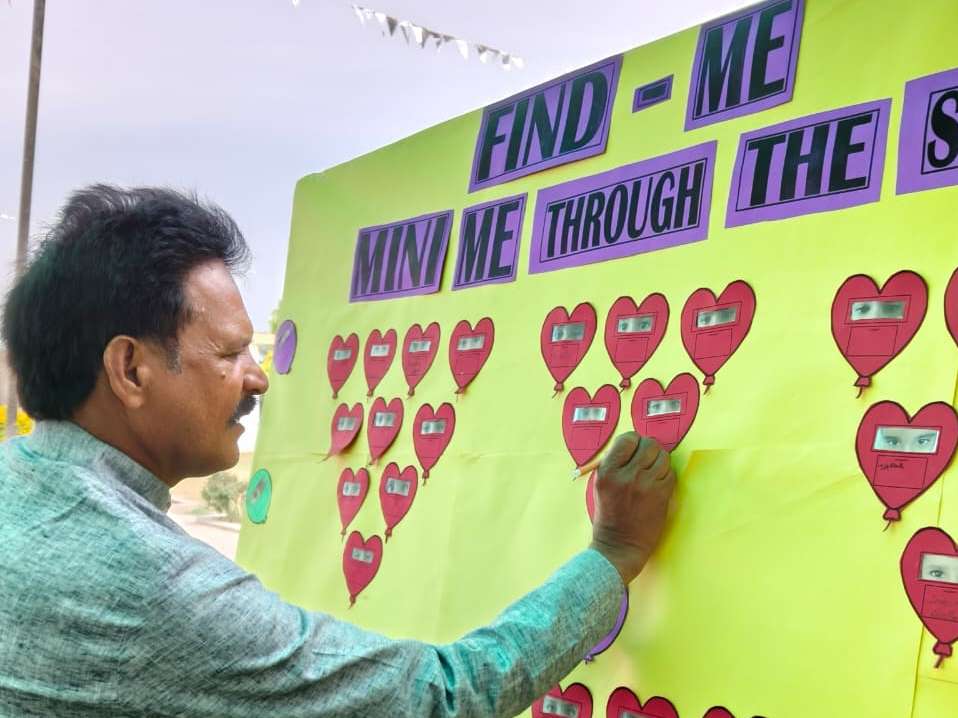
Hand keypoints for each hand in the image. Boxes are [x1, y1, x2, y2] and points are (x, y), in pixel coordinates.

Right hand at [589, 432, 675, 584]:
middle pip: (649, 444)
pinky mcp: (661, 496)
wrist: (619, 545)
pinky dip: (666, 475)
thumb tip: (633, 445)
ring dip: (660, 461)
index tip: (634, 449)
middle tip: (646, 459)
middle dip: (649, 449)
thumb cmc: (608, 515)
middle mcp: (627, 475)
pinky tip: (658, 483)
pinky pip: (671, 473)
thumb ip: (614, 463)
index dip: (634, 441)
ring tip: (652, 471)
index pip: (627, 439)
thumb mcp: (600, 485)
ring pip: (663, 457)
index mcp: (608, 471)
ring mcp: (646, 485)